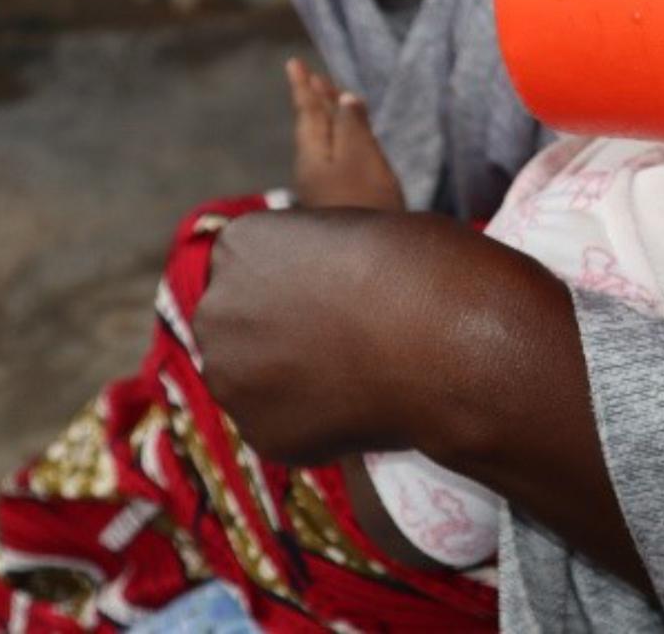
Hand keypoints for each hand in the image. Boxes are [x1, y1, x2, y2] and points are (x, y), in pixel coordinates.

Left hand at [197, 209, 396, 462]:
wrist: (446, 341)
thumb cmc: (421, 268)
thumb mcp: (355, 228)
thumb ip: (311, 258)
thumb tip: (310, 291)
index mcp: (240, 245)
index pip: (253, 263)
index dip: (300, 279)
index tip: (339, 289)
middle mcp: (217, 309)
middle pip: (240, 321)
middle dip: (279, 330)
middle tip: (343, 337)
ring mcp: (232, 378)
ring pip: (253, 379)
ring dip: (289, 379)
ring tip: (353, 373)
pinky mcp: (259, 434)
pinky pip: (280, 426)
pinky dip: (312, 423)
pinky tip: (356, 408)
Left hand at [286, 59, 404, 210]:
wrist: (365, 260)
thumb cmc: (366, 203)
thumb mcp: (361, 156)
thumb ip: (352, 125)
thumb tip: (344, 99)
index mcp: (314, 153)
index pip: (308, 111)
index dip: (304, 87)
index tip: (294, 63)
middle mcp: (313, 167)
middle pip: (313, 125)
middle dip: (315, 99)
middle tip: (313, 76)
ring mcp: (324, 185)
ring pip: (323, 141)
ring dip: (328, 118)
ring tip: (331, 100)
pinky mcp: (339, 199)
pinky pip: (335, 157)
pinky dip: (341, 139)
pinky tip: (347, 144)